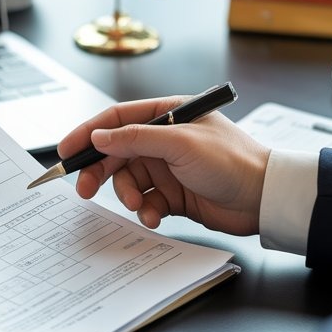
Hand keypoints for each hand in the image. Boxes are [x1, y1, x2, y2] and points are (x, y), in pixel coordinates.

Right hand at [57, 95, 270, 235]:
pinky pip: (146, 202)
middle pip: (117, 153)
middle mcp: (165, 139)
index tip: (66, 151)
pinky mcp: (174, 194)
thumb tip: (99, 136)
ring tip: (140, 206)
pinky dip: (146, 211)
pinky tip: (155, 217)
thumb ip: (136, 138)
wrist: (264, 198)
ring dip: (128, 195)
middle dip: (99, 172)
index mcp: (168, 114)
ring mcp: (168, 168)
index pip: (117, 119)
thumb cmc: (233, 161)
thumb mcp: (180, 144)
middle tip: (84, 189)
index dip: (88, 133)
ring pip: (128, 181)